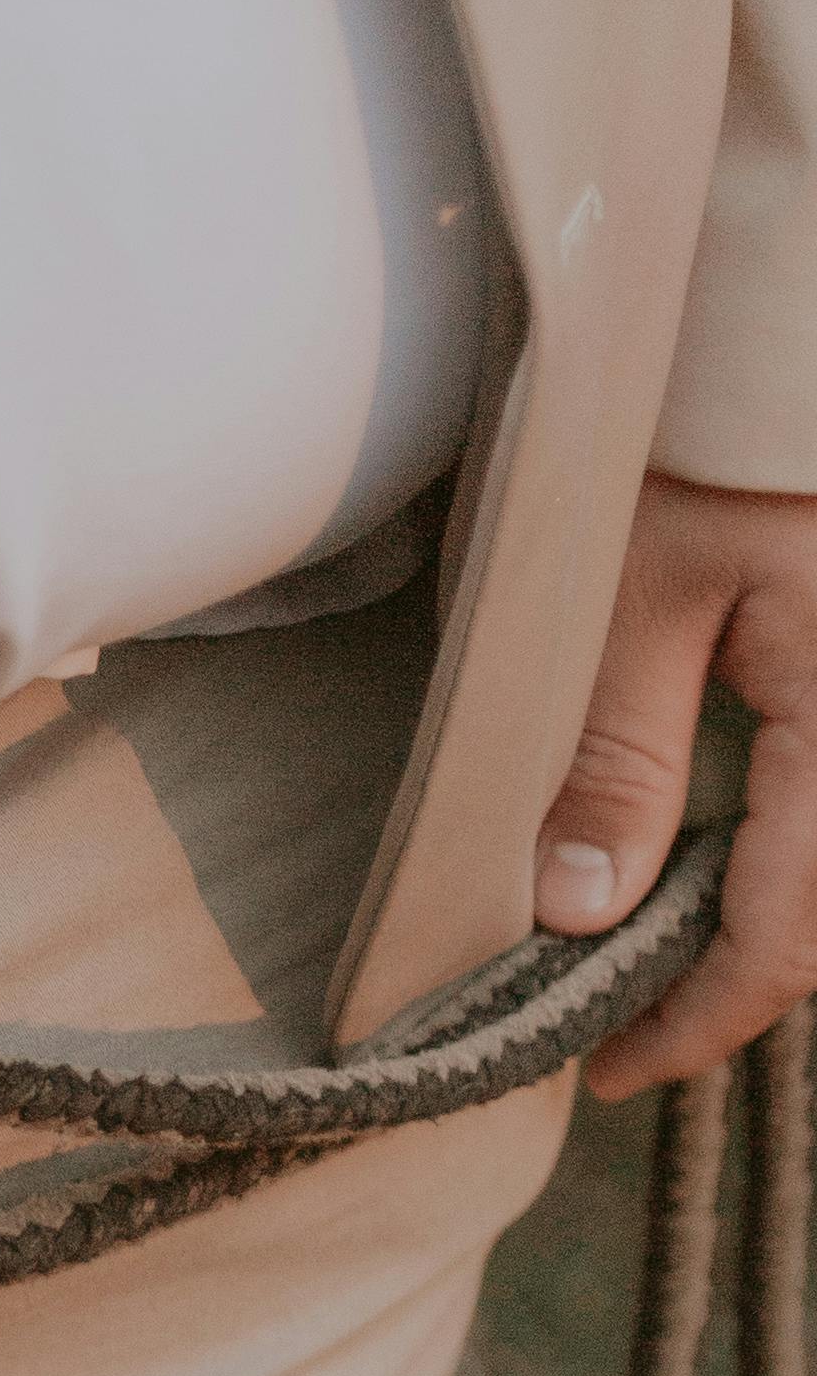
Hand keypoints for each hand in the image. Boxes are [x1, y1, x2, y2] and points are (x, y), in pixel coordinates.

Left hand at [542, 472, 816, 1096]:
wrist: (790, 307)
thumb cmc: (713, 422)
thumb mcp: (633, 584)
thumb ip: (613, 755)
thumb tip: (579, 915)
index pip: (789, 938)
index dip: (699, 1022)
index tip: (610, 1068)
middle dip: (741, 983)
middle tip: (630, 1022)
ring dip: (777, 919)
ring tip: (669, 949)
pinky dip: (796, 855)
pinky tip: (725, 861)